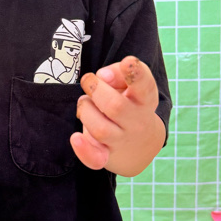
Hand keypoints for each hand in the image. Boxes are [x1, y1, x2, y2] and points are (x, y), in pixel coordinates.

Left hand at [71, 55, 164, 175]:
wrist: (141, 144)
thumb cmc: (130, 103)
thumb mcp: (131, 84)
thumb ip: (117, 72)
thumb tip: (102, 76)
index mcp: (145, 100)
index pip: (144, 87)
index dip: (136, 74)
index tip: (127, 62)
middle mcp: (137, 122)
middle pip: (115, 106)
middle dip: (95, 90)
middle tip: (89, 81)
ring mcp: (122, 141)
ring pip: (100, 129)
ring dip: (85, 110)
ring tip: (85, 104)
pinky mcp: (106, 156)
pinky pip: (95, 158)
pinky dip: (83, 150)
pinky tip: (76, 137)